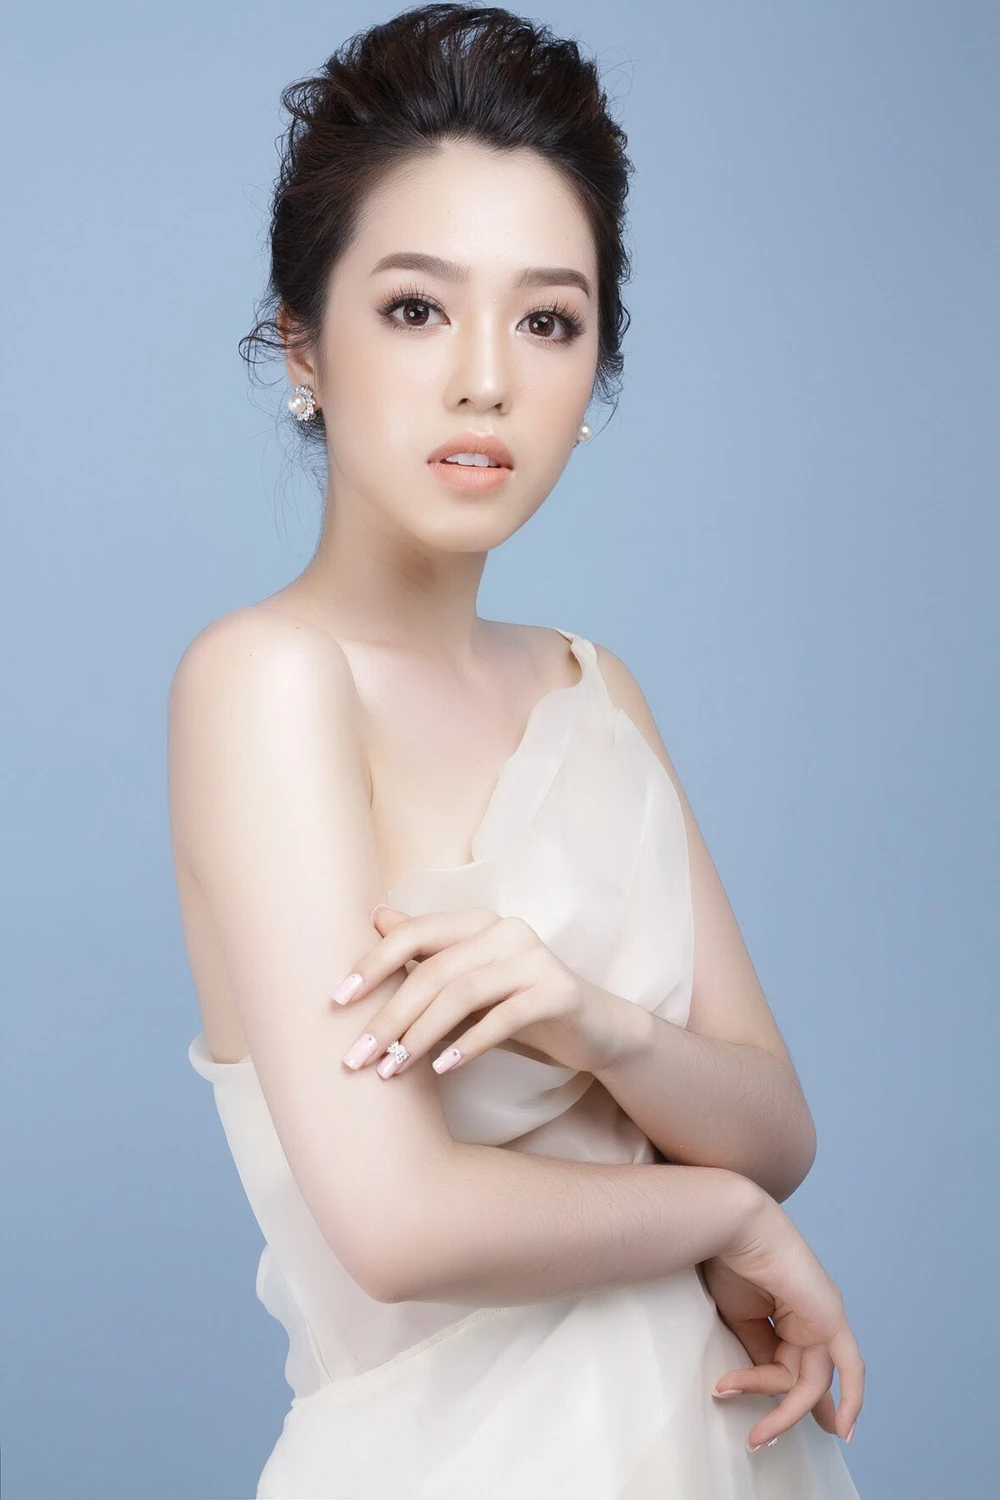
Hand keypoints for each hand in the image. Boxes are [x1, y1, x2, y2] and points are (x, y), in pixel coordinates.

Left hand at [332, 904, 633, 1078]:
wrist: (593, 1029)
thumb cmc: (518, 1004)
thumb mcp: (467, 980)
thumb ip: (426, 950)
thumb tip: (375, 916)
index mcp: (477, 922)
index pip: (415, 932)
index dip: (373, 963)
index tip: (336, 1001)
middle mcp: (505, 930)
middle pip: (433, 970)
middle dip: (389, 1017)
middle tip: (356, 1057)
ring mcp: (534, 958)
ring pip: (463, 994)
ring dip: (420, 1036)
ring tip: (392, 1071)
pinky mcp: (557, 991)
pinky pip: (504, 1017)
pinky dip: (469, 1043)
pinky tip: (444, 1069)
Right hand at [705, 1195, 864, 1451]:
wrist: (732, 1228)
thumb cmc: (728, 1261)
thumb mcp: (739, 1319)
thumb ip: (758, 1352)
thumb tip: (769, 1386)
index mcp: (789, 1312)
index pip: (791, 1365)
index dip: (784, 1397)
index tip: (766, 1427)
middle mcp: (812, 1316)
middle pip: (802, 1376)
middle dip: (792, 1412)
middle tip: (763, 1440)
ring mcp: (825, 1317)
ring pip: (811, 1380)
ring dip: (784, 1410)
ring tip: (757, 1433)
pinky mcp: (831, 1319)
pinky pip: (849, 1367)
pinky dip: (850, 1398)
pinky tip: (842, 1427)